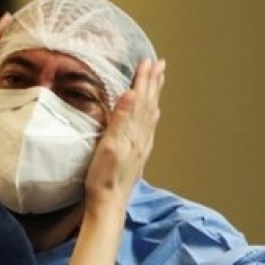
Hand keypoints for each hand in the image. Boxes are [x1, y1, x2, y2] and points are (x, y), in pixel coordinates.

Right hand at [84, 59, 165, 211]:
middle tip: (160, 64)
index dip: (144, 79)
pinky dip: (150, 113)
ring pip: (151, 114)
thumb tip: (131, 93)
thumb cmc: (104, 177)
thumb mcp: (109, 146)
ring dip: (154, 95)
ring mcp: (141, 146)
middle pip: (150, 104)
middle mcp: (142, 137)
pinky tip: (150, 114)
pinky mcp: (138, 154)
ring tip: (158, 81)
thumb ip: (121, 120)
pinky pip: (148, 126)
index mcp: (134, 132)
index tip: (148, 60)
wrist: (109, 204)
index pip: (141, 99)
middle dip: (154, 83)